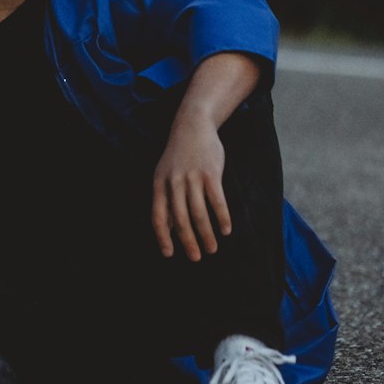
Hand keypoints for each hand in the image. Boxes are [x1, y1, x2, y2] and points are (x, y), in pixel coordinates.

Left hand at [151, 105, 230, 260]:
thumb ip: (166, 201)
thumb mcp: (164, 175)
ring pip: (199, 213)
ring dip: (206, 234)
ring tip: (212, 248)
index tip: (169, 254)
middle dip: (188, 241)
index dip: (163, 237)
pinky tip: (226, 229)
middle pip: (181, 219)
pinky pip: (217, 201)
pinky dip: (222, 217)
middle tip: (196, 257)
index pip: (158, 216)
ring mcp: (192, 178)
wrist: (192, 126)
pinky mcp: (211, 173)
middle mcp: (174, 183)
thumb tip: (167, 229)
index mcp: (159, 185)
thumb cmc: (178, 156)